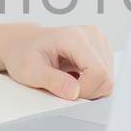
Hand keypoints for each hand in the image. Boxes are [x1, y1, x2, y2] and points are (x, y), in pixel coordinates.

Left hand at [0, 24, 115, 99]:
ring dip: (89, 89)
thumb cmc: (23, 54)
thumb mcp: (30, 71)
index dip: (85, 90)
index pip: (98, 72)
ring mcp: (100, 42)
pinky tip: (74, 77)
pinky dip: (90, 85)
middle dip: (86, 92)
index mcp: (74, 37)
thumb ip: (53, 81)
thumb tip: (74, 93)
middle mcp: (92, 36)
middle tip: (63, 89)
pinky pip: (105, 78)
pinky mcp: (102, 50)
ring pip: (107, 81)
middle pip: (106, 79)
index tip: (66, 94)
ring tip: (66, 81)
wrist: (22, 43)